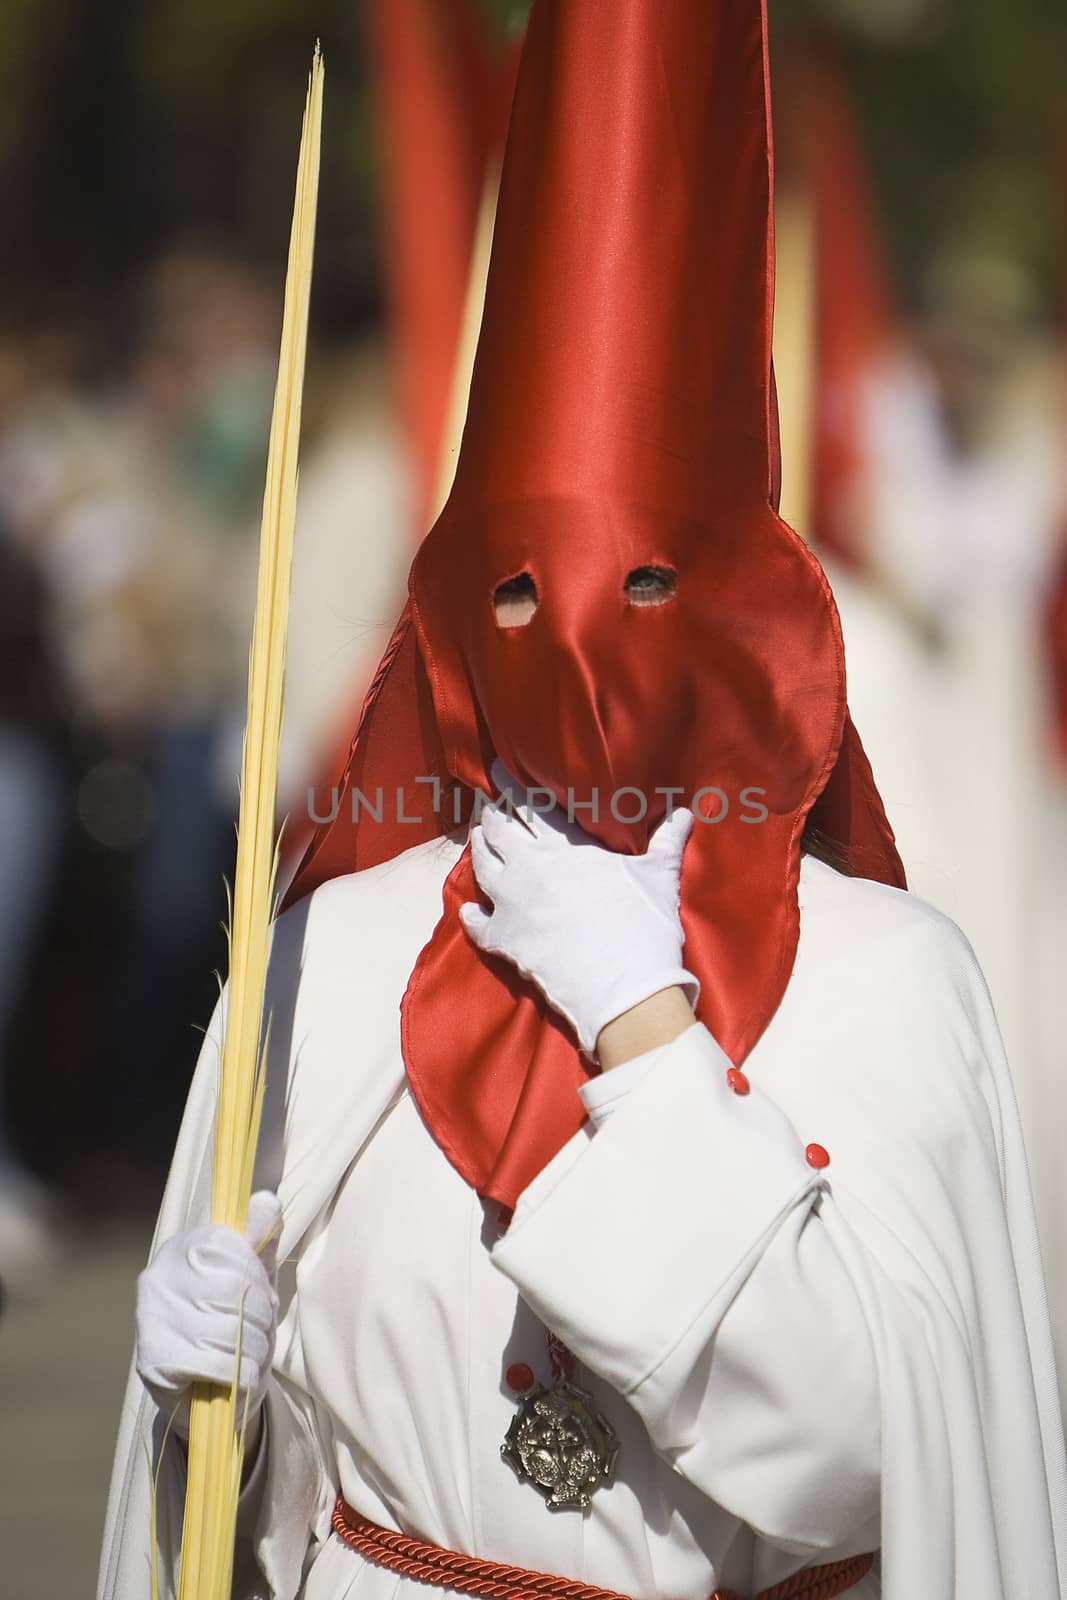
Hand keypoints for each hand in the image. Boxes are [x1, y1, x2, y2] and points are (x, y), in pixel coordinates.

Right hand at [135, 1190, 280, 1437]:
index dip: (255, 1276)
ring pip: (228, 1329)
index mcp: (180, 1249)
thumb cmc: (234, 1325)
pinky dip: (240, 1375)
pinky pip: (214, 1363)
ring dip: (255, 1349)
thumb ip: (261, 1242)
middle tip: (260, 1332)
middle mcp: (157, 1277)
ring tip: (252, 1356)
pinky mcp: (152, 1362)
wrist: (209, 1391)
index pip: (228, 1246)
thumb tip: (266, 1200)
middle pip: (232, 1289)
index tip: (261, 1294)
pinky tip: (241, 1377)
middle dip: (260, 1317)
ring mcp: (151, 1320)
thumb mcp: (255, 1278)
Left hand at [460, 766, 697, 1054]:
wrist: (624, 987)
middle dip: (492, 815)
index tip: (498, 768)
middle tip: (487, 806)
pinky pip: (478, 924)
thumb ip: (667, 841)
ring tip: (478, 838)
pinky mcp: (504, 940)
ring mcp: (510, 904)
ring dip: (479, 850)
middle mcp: (528, 867)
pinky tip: (468, 909)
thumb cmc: (643, 925)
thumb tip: (687, 813)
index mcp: (563, 846)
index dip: (510, 783)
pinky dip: (471, 915)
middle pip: (499, 831)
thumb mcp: (659, 876)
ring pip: (482, 867)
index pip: (530, 805)